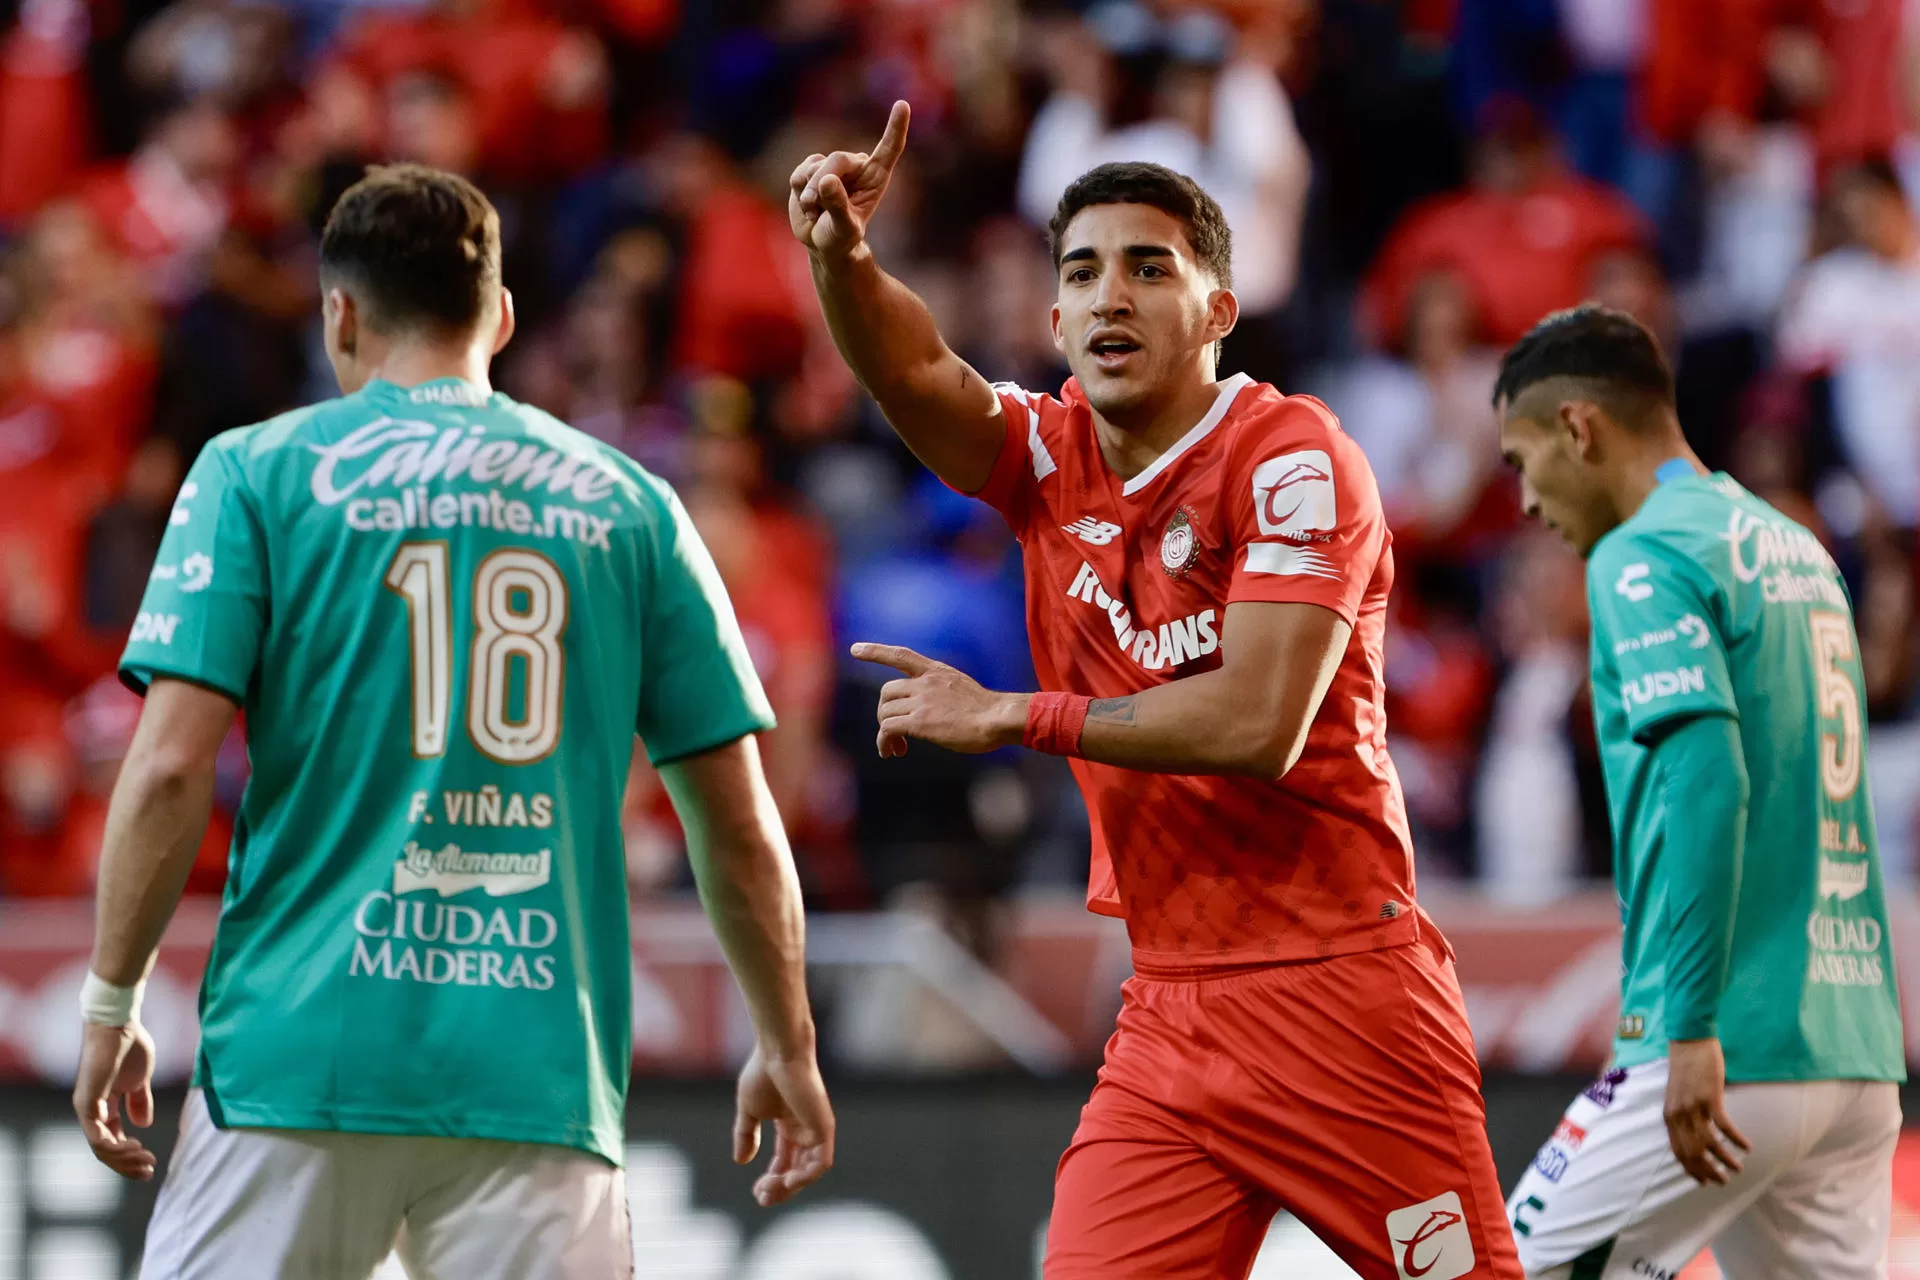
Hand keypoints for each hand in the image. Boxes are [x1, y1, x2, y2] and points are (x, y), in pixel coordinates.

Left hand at [73, 1021, 157, 1179]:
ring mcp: (87, 1108)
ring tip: (146, 1158)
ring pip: (101, 1148)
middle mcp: (91, 1111)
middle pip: (106, 1150)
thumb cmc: (130, 1046)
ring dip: (124, 1158)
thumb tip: (143, 1124)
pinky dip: (115, 1145)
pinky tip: (135, 1145)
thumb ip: (140, 1101)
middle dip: (128, 1164)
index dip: (130, 1155)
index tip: (152, 1163)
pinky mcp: (87, 1103)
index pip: (112, 1140)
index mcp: (104, 1106)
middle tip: (149, 1172)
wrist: (120, 1025)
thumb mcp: (141, 1080)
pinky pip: (97, 1135)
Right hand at [733, 1045, 834, 1206]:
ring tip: (769, 1190)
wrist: (778, 1053)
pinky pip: (821, 1163)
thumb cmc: (763, 1073)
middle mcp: (806, 1130)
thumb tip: (741, 1161)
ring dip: (790, 1187)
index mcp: (790, 1125)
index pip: (785, 1161)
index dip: (772, 1179)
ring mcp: (816, 1130)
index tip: (756, 1191)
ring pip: (809, 1172)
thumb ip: (746, 1134)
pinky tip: (787, 1181)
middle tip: (762, 1198)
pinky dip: (805, 1177)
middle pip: (798, 1170)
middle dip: (780, 1189)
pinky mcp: (824, 1128)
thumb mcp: (749, 1110)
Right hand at [789, 100, 910, 262]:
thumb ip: (838, 206)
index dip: (895, 127)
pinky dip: (799, 192)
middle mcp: (856, 166)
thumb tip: (826, 180)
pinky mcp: (810, 169)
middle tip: (813, 205)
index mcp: (875, 177)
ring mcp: (832, 166)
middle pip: (837, 160)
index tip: (903, 105)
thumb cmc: (841, 238)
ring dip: (809, 194)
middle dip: (822, 182)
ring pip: (815, 166)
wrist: (822, 243)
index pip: (889, 149)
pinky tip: (808, 205)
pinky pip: (800, 174)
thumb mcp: (844, 229)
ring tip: (816, 212)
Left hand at [852, 643, 1027, 756]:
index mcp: (936, 671)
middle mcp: (925, 682)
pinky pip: (888, 729)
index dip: (876, 652)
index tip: (855, 649)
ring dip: (885, 732)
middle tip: (896, 734)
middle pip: (886, 692)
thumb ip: (942, 691)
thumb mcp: (961, 688)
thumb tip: (930, 707)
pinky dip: (884, 741)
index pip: (900, 655)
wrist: (997, 718)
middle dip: (885, 712)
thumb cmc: (987, 711)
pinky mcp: (920, 722)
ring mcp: (921, 701)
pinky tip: (892, 752)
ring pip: (885, 712)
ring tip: (897, 748)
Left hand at [1663, 1038, 1750, 1185]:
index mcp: (1669, 1116)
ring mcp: (1693, 1107)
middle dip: (1709, 1171)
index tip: (1704, 1182)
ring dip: (1726, 1160)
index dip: (1691, 1170)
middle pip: (1693, 1153)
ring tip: (1738, 1168)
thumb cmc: (1685, 1069)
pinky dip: (1736, 1140)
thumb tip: (1694, 1137)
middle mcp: (1678, 1115)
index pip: (1678, 1152)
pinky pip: (1724, 1127)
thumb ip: (1682, 1116)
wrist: (1688, 1042)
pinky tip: (1747, 1147)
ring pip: (1710, 1144)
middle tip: (1724, 1181)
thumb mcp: (1676, 1096)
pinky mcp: (1709, 1098)